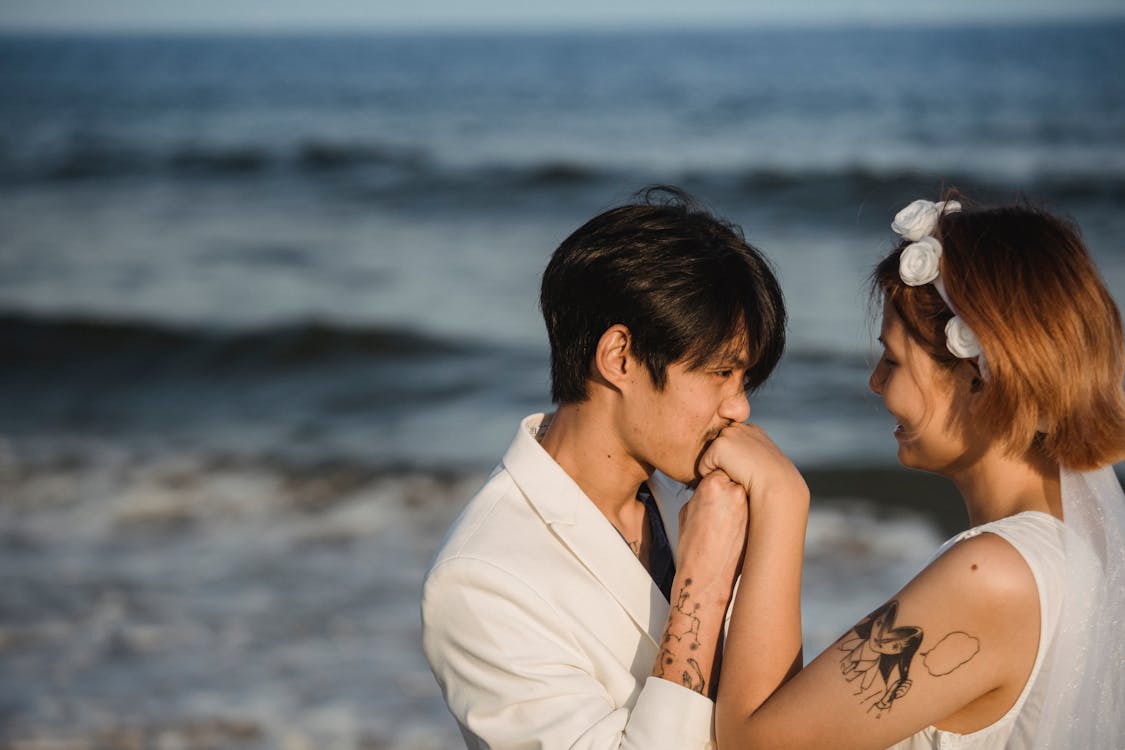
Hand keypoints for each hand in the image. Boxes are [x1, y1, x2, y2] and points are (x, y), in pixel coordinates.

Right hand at [675, 470, 747, 598]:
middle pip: (735, 477)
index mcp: (711, 485)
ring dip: (740, 498)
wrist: (707, 577)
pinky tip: (739, 527)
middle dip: (730, 486)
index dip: (715, 480)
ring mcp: (749, 505)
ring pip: (746, 491)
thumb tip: (709, 487)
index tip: (713, 493)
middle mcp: (733, 491)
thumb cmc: (692, 547)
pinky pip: (754, 506)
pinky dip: (749, 512)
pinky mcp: (758, 519)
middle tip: (723, 505)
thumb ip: (700, 494)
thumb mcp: (686, 512)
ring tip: (730, 518)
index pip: (718, 468)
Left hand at [698, 423, 808, 506]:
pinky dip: (712, 476)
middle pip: (717, 451)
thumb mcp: (763, 462)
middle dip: (724, 464)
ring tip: (739, 474)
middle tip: (742, 473)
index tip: (746, 470)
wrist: (775, 481)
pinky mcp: (718, 446)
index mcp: (751, 430)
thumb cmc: (773, 479)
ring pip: (710, 459)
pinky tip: (732, 476)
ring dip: (719, 469)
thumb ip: (749, 456)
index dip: (734, 461)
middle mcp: (738, 427)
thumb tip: (737, 465)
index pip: (730, 446)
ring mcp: (727, 434)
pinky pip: (703, 468)